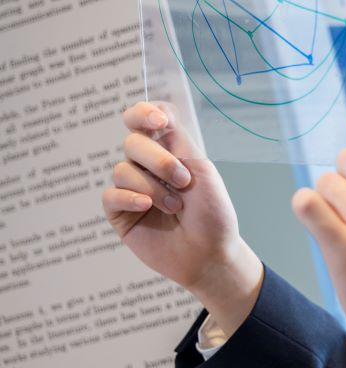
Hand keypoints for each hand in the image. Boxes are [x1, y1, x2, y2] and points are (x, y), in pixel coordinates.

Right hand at [102, 101, 262, 336]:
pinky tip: (147, 207)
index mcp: (172, 151)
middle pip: (133, 141)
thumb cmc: (213, 215)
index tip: (159, 122)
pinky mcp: (120, 213)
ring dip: (153, 187)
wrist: (211, 254)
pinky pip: (111, 194)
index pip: (148, 119)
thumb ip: (177, 144)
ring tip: (176, 207)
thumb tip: (152, 126)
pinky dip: (130, 197)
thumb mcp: (203, 172)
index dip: (145, 113)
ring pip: (122, 169)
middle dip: (158, 159)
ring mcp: (133, 189)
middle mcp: (149, 166)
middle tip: (182, 181)